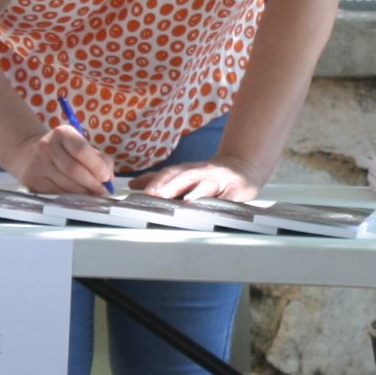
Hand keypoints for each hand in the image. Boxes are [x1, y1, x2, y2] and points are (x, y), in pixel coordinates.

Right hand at [9, 125, 114, 195]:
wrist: (28, 154)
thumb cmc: (62, 151)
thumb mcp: (79, 145)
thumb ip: (98, 158)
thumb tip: (109, 178)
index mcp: (62, 133)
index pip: (81, 150)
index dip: (96, 166)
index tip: (106, 177)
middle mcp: (47, 146)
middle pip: (74, 170)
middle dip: (92, 183)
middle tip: (103, 190)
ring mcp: (38, 164)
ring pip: (66, 184)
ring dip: (84, 192)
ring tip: (93, 194)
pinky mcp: (33, 180)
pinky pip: (57, 192)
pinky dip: (71, 197)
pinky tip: (77, 196)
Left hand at [129, 158, 260, 202]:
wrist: (242, 167)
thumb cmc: (209, 176)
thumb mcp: (184, 174)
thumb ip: (161, 180)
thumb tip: (133, 184)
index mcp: (188, 170)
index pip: (169, 173)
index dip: (156, 181)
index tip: (142, 190)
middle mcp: (202, 172)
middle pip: (185, 177)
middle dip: (170, 186)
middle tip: (156, 195)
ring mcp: (220, 180)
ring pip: (206, 184)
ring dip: (195, 191)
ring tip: (184, 201)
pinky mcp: (237, 190)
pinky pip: (229, 196)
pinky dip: (222, 201)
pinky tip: (215, 206)